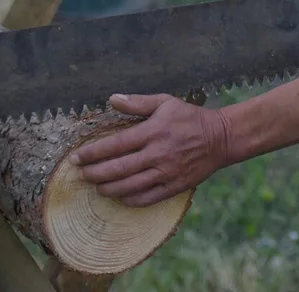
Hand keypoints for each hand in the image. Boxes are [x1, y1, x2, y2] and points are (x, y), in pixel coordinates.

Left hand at [69, 93, 231, 207]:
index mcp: (153, 131)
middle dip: (94, 174)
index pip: (114, 146)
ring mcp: (166, 172)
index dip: (91, 154)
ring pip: (128, 186)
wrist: (222, 138)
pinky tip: (120, 196)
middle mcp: (158, 153)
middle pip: (117, 169)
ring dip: (107, 188)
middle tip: (82, 175)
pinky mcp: (175, 185)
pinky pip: (146, 198)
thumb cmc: (191, 118)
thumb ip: (138, 102)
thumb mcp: (166, 103)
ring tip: (96, 186)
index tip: (76, 158)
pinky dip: (129, 199)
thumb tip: (112, 99)